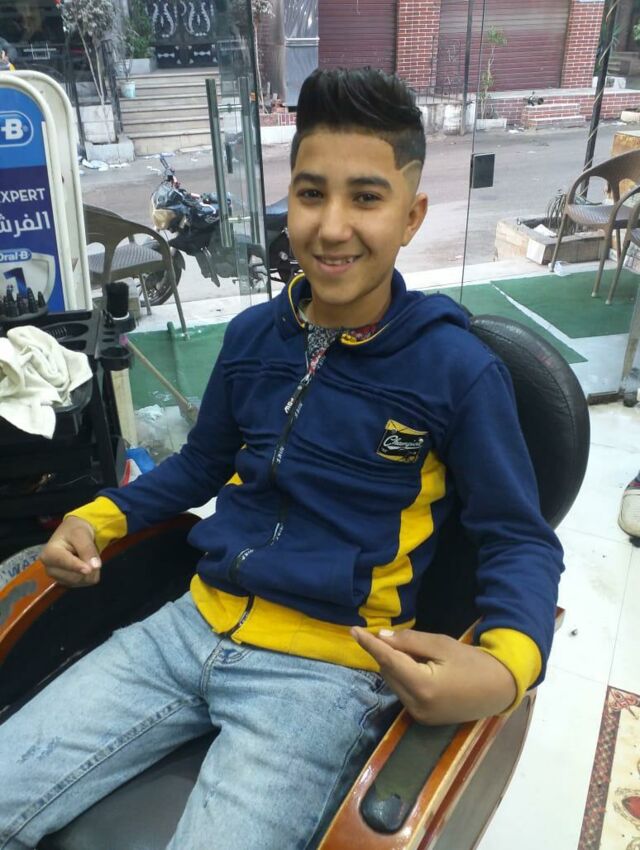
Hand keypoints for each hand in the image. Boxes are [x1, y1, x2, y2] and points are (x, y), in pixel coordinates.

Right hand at [40, 515, 101, 587]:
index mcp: (49, 554)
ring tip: (86, 555)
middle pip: (75, 576)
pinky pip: (87, 582)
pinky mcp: (69, 583)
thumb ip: (87, 549)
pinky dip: (92, 573)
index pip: (64, 563)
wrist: (73, 535)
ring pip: (83, 581)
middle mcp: (50, 570)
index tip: (88, 570)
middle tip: (89, 550)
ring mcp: (59, 578)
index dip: (77, 566)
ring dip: (92, 569)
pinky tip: (86, 563)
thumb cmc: (74, 531)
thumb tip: (94, 567)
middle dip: (88, 565)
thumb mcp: (81, 534)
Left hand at [351, 627, 516, 724]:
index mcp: (422, 686)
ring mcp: (419, 715)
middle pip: (389, 672)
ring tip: (420, 655)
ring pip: (394, 682)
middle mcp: (416, 705)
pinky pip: (404, 692)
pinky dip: (405, 677)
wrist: (500, 689)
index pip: (388, 660)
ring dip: (396, 665)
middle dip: (389, 653)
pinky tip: (421, 668)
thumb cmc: (473, 663)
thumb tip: (382, 637)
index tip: (353, 630)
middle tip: (403, 639)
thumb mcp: (442, 644)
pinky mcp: (423, 719)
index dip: (369, 644)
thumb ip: (410, 641)